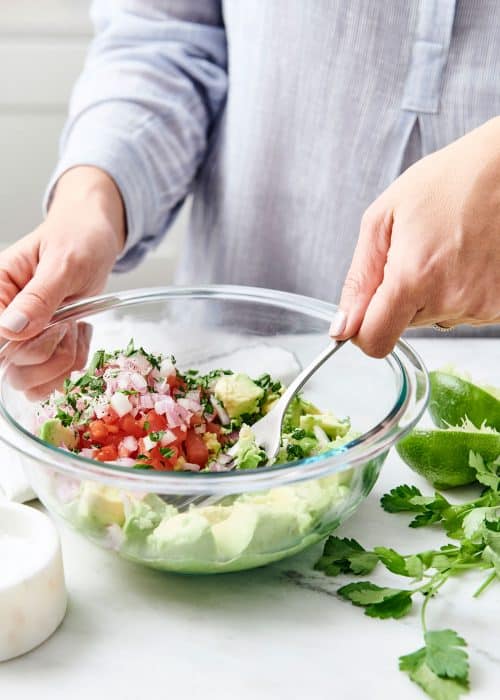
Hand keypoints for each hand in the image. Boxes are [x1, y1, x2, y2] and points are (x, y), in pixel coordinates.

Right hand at [0, 165, 124, 394]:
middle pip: (9, 366)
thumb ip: (40, 296)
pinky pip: (50, 377)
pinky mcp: (41, 346)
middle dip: (49, 355)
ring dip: (62, 361)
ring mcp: (21, 335)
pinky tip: (80, 335)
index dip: (24, 345)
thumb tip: (12, 328)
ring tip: (75, 329)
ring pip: (28, 379)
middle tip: (70, 323)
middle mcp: (3, 316)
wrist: (96, 238)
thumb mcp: (64, 262)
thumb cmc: (78, 239)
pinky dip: (72, 362)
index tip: (56, 325)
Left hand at [330, 117, 499, 356]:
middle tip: (416, 254)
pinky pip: (461, 312)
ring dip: (430, 294)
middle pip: (402, 326)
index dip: (362, 331)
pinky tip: (466, 259)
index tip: (364, 312)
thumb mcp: (382, 220)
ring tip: (446, 251)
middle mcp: (450, 299)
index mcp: (413, 277)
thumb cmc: (446, 183)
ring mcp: (480, 305)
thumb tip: (342, 327)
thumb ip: (358, 280)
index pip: (375, 341)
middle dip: (399, 298)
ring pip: (433, 319)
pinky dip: (457, 292)